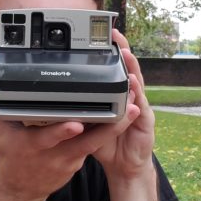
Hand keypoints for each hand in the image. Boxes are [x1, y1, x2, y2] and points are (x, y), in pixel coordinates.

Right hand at [0, 67, 130, 200]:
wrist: (21, 190)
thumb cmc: (11, 155)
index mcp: (34, 145)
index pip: (49, 138)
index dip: (62, 131)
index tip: (77, 123)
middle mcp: (55, 155)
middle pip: (85, 141)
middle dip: (108, 127)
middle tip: (127, 109)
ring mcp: (70, 161)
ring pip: (96, 144)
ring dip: (116, 127)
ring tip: (133, 109)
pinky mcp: (79, 163)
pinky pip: (94, 146)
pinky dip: (107, 132)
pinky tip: (122, 117)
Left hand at [93, 30, 154, 179]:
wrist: (124, 165)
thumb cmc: (108, 142)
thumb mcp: (90, 122)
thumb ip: (80, 106)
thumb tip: (56, 95)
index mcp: (117, 94)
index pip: (115, 68)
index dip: (111, 51)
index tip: (104, 34)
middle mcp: (130, 96)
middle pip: (127, 69)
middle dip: (123, 50)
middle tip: (116, 35)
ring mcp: (139, 106)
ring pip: (137, 82)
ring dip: (132, 67)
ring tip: (125, 53)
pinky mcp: (145, 120)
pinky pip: (140, 105)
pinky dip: (137, 94)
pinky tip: (133, 84)